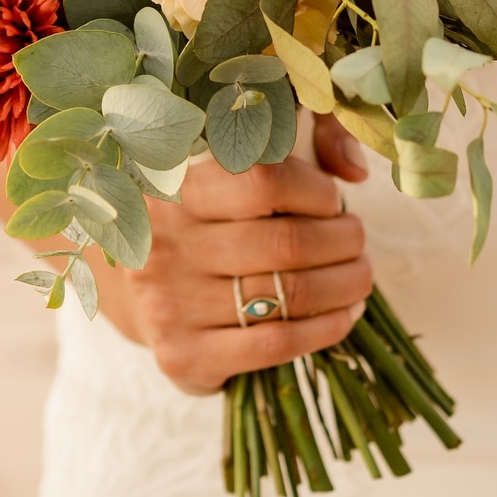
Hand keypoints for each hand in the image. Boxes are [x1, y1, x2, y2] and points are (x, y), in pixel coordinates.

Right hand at [95, 149, 371, 394]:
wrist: (137, 286)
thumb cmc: (205, 217)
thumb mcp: (235, 165)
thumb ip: (304, 141)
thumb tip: (357, 169)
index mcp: (177, 185)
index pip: (265, 181)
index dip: (317, 191)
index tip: (333, 201)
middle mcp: (165, 242)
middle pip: (286, 244)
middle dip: (344, 242)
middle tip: (358, 241)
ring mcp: (169, 303)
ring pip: (288, 295)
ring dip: (344, 286)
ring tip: (359, 276)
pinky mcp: (182, 356)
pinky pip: (275, 344)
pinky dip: (324, 330)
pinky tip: (343, 316)